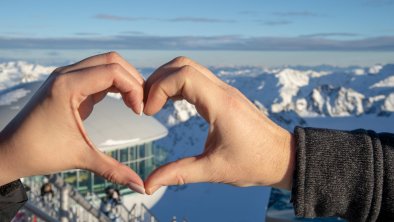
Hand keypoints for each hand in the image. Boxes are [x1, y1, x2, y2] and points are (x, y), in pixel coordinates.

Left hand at [0, 52, 145, 192]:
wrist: (11, 151)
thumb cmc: (39, 152)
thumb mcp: (80, 158)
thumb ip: (113, 170)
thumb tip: (142, 187)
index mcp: (67, 86)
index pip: (112, 71)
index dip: (133, 89)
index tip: (139, 112)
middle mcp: (66, 74)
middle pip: (112, 61)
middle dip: (133, 80)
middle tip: (142, 104)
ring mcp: (67, 76)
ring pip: (106, 64)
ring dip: (125, 80)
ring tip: (135, 103)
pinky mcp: (69, 83)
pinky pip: (99, 74)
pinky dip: (115, 83)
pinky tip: (123, 101)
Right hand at [143, 57, 294, 193]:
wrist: (283, 158)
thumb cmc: (255, 163)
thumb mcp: (214, 170)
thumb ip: (179, 174)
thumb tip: (148, 184)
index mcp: (221, 104)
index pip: (183, 76)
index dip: (159, 88)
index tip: (150, 112)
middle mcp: (223, 91)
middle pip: (183, 65)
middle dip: (158, 80)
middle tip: (147, 104)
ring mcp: (225, 91)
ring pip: (190, 68)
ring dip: (168, 80)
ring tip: (155, 104)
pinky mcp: (226, 96)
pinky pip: (197, 78)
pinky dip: (179, 85)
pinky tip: (172, 102)